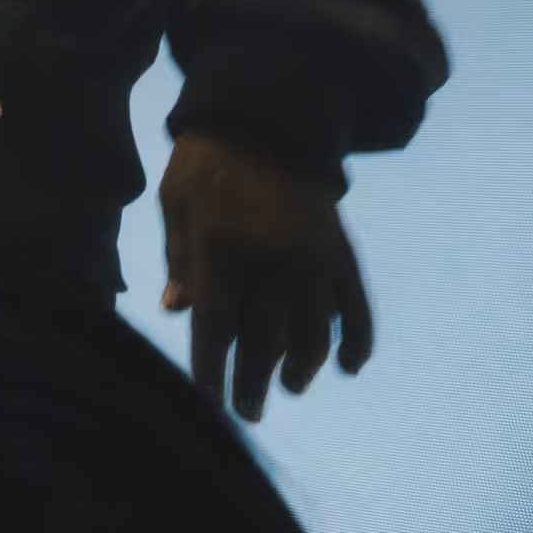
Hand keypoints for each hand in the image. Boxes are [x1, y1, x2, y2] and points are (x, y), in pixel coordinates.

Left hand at [159, 132, 371, 420]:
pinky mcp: (342, 253)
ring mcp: (314, 259)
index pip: (216, 325)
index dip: (212, 369)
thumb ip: (177, 258)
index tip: (208, 400)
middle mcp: (272, 260)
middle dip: (253, 383)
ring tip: (288, 387)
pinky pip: (357, 308)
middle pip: (264, 341)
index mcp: (223, 246)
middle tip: (247, 413)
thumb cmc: (206, 162)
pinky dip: (356, 341)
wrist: (269, 118)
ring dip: (301, 370)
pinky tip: (347, 367)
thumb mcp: (175, 201)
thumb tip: (175, 311)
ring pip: (313, 335)